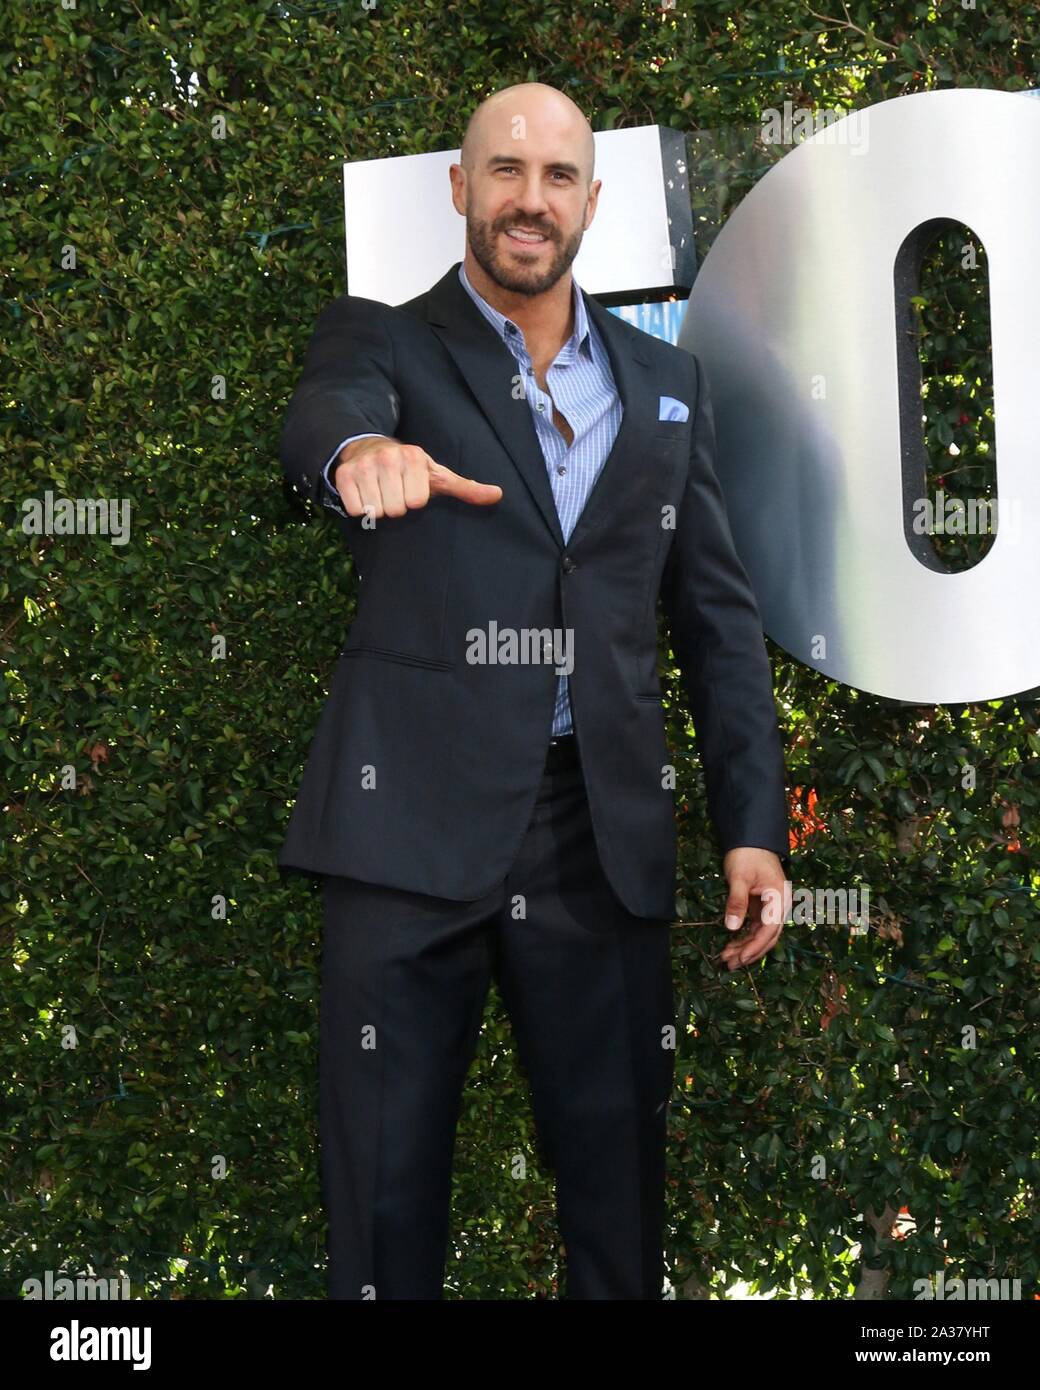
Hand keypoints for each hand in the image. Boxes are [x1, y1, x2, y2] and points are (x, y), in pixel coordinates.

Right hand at [332, 436, 502, 517]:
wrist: (369, 449)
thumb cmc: (409, 469)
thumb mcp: (437, 476)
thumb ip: (466, 488)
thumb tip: (498, 495)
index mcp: (414, 457)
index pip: (416, 502)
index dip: (413, 500)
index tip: (410, 488)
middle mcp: (388, 457)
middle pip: (396, 509)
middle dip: (395, 505)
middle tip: (393, 491)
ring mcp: (364, 465)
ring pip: (375, 510)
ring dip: (377, 507)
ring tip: (380, 491)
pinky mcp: (344, 475)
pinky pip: (355, 509)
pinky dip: (359, 506)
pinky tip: (364, 492)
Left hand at [719, 847, 790, 971]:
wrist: (751, 838)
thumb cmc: (747, 854)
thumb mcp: (739, 877)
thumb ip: (737, 901)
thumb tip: (733, 928)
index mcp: (778, 899)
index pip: (769, 930)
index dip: (755, 947)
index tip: (740, 958)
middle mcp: (779, 906)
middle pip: (767, 936)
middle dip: (750, 952)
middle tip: (729, 964)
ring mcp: (771, 907)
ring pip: (761, 934)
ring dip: (746, 947)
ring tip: (726, 959)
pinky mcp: (762, 906)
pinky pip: (756, 927)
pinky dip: (745, 937)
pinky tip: (732, 946)